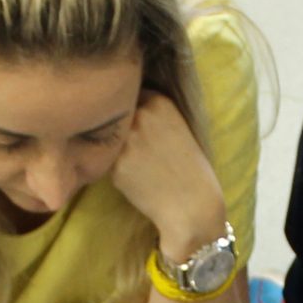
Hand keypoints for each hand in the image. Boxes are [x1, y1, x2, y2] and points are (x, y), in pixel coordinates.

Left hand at [109, 93, 226, 261]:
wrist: (193, 205)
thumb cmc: (191, 169)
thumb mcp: (178, 127)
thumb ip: (151, 115)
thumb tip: (120, 110)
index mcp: (160, 102)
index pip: (130, 97)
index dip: (132, 113)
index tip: (142, 128)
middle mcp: (141, 116)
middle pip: (117, 118)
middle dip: (123, 131)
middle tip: (142, 152)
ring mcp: (127, 140)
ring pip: (110, 141)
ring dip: (118, 151)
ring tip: (142, 167)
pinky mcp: (116, 165)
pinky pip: (109, 163)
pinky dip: (119, 172)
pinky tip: (139, 181)